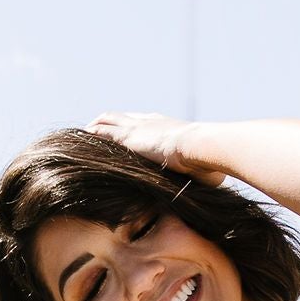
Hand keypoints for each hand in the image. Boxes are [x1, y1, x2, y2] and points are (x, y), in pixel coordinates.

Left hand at [89, 111, 224, 180]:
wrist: (199, 146)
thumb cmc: (208, 159)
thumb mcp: (206, 167)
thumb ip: (204, 172)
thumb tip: (217, 183)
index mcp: (168, 126)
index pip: (146, 121)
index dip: (134, 125)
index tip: (127, 131)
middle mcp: (150, 121)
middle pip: (124, 117)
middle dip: (111, 121)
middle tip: (98, 128)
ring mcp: (137, 127)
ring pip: (109, 119)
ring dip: (96, 125)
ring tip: (85, 132)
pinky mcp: (127, 137)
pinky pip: (102, 131)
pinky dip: (91, 134)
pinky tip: (82, 138)